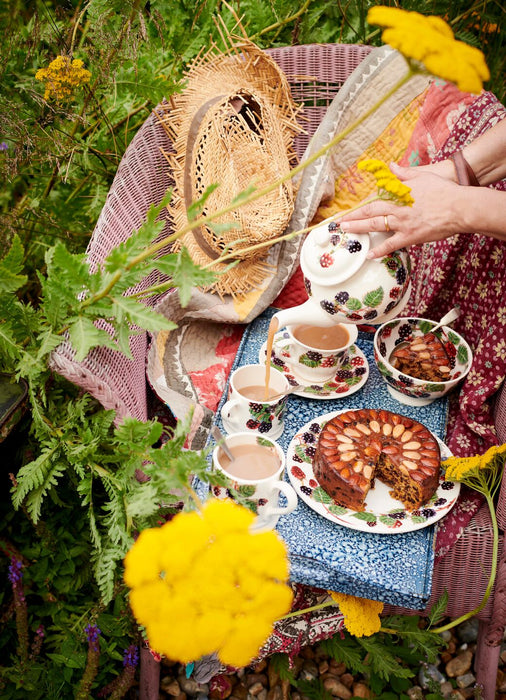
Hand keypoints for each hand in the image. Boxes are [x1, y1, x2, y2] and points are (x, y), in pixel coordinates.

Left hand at [338, 163, 465, 257]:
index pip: (375, 198)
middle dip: (353, 216)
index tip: (350, 208)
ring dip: (359, 229)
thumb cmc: (443, 191)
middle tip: (339, 222)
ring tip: (346, 232)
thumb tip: (390, 166)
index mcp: (399, 193)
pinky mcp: (410, 236)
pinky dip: (379, 250)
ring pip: (375, 225)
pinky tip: (368, 255)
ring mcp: (403, 223)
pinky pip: (391, 245)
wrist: (459, 207)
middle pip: (370, 211)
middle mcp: (398, 208)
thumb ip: (403, 173)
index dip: (361, 204)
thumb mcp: (422, 176)